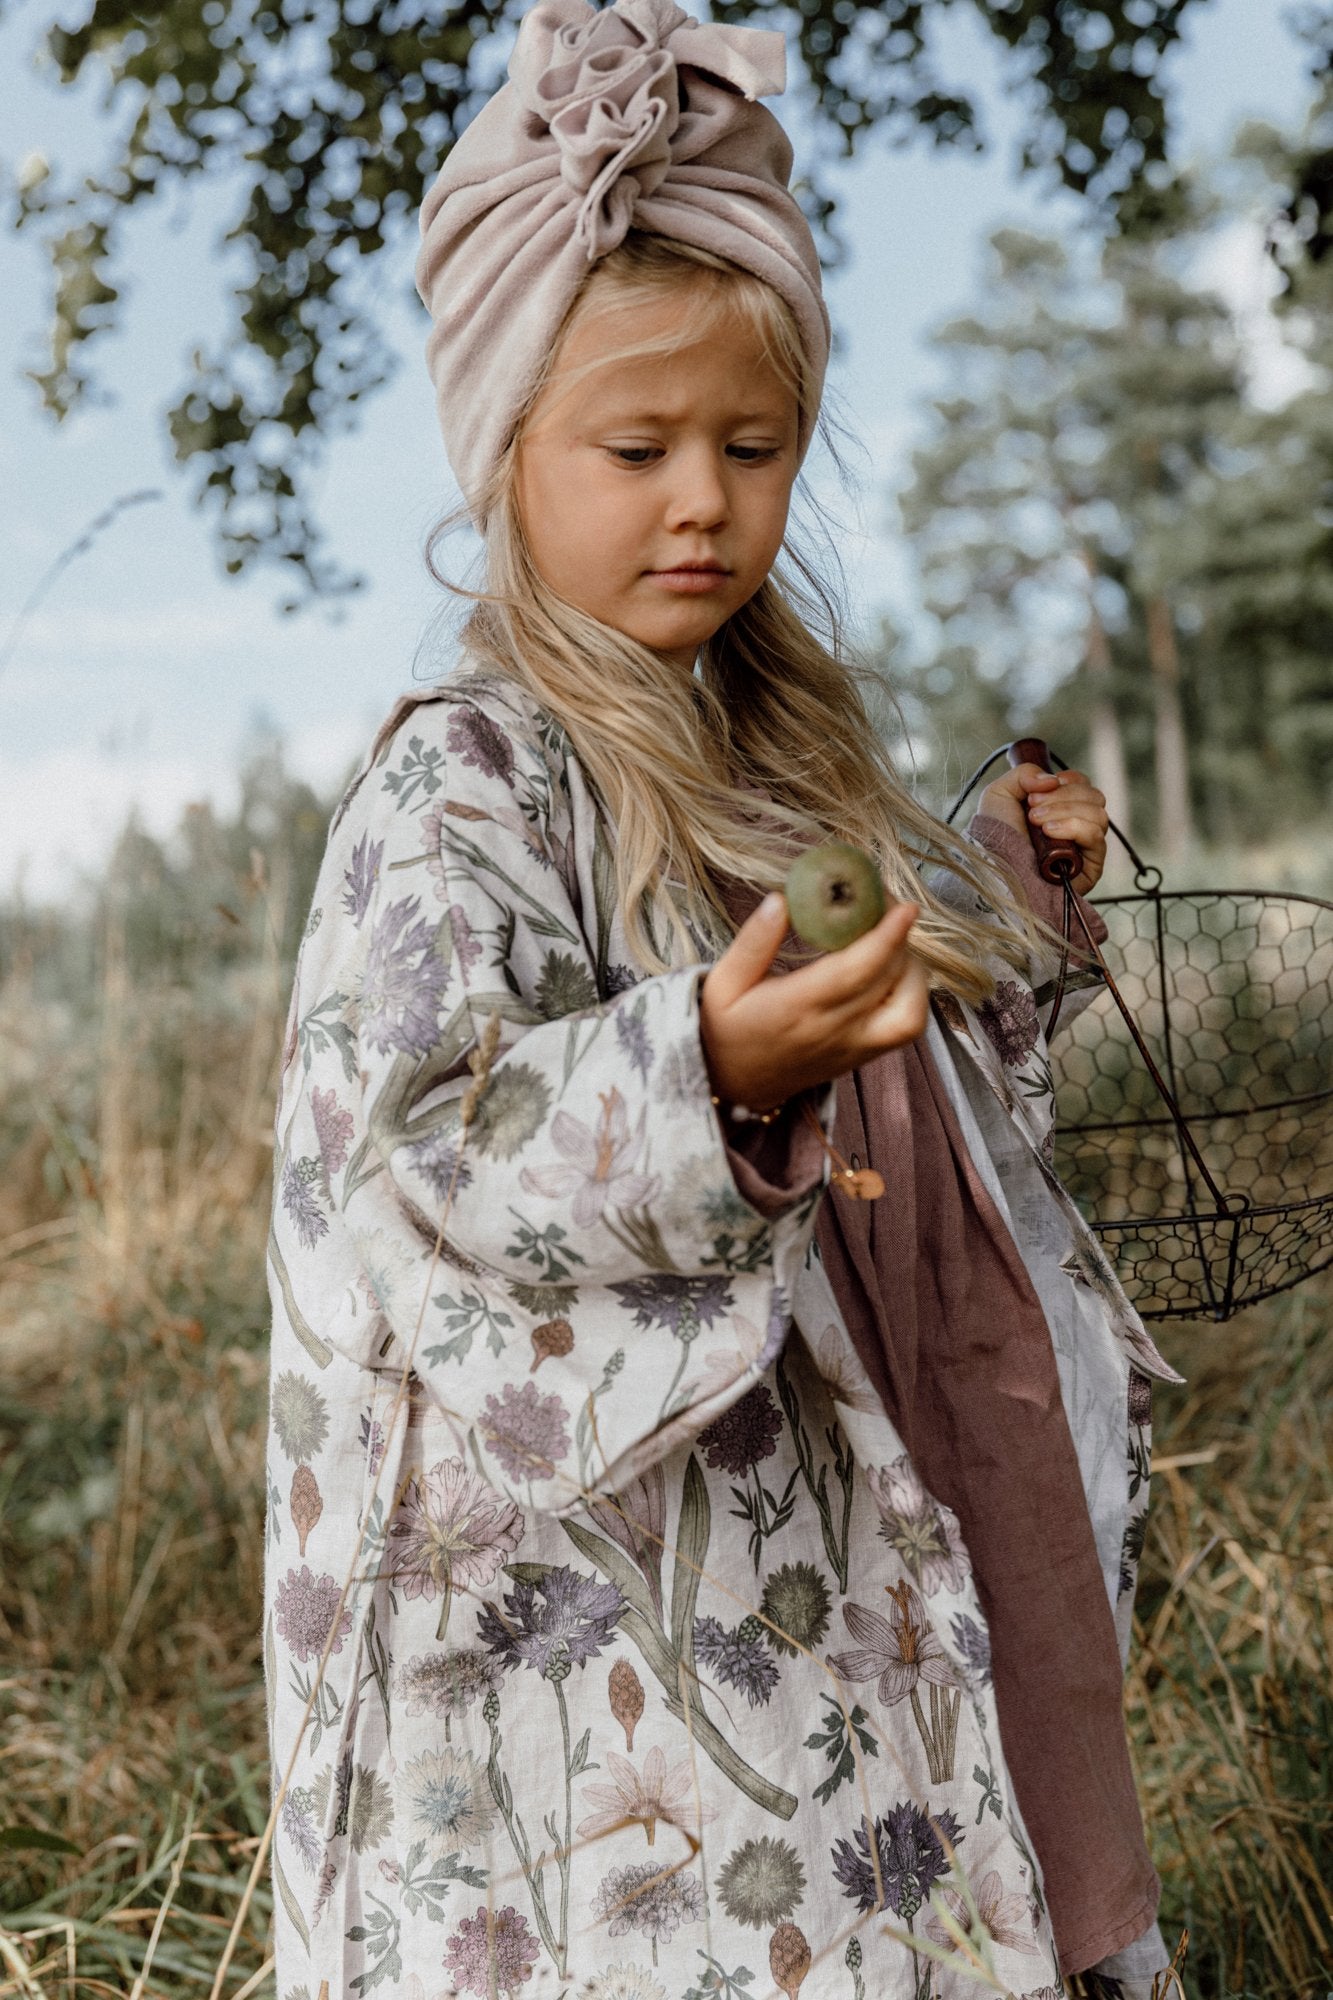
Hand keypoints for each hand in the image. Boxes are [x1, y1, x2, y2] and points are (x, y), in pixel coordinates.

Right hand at [699, 891, 929, 1109]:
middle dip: (899, 937)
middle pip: (887, 980)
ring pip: (909, 1009)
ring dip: (911, 968)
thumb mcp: (723, 982)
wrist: (734, 1084)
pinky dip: (914, 993)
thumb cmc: (727, 1028)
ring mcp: (854, 1047)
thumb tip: (781, 900)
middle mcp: (832, 1030)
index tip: (904, 907)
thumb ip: (752, 942)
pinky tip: (895, 970)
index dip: (885, 938)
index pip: (853, 971)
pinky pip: (908, 1027)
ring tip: (891, 940)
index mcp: (795, 1008)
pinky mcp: (865, 1055)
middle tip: (886, 903)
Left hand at [979, 765, 1107, 895]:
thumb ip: (1025, 773)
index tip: (1041, 790)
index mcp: (1061, 809)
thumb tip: (1053, 778)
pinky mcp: (1090, 866)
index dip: (1068, 781)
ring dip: (1065, 811)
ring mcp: (1084, 846)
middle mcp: (1076, 826)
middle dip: (1061, 796)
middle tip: (1032, 808)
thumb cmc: (994, 838)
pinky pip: (1096, 835)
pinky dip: (1074, 827)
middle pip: (1094, 796)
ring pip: (1097, 813)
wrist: (993, 871)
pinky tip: (1050, 832)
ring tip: (1037, 823)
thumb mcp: (999, 794)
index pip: (1083, 785)